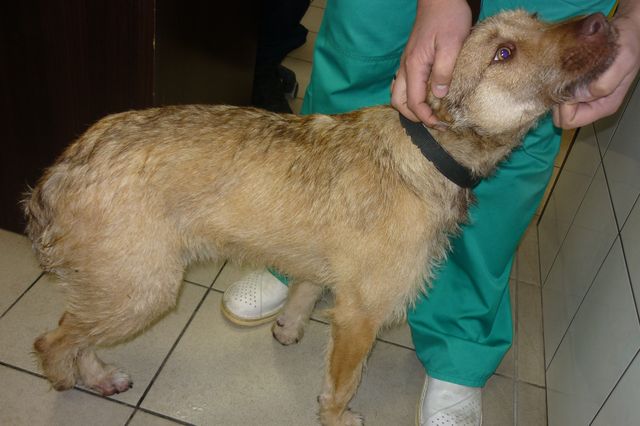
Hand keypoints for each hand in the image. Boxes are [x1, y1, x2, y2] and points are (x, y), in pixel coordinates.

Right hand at [391, 0, 471, 126]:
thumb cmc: (448, 19)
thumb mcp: (452, 45)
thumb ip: (444, 71)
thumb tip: (439, 95)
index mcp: (414, 67)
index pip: (413, 103)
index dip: (426, 117)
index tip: (441, 124)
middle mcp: (406, 68)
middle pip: (399, 103)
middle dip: (415, 117)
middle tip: (435, 122)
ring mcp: (407, 64)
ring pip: (400, 95)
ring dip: (412, 107)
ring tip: (432, 112)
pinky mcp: (412, 60)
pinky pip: (406, 85)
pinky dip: (414, 96)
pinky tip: (430, 96)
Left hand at [553, 8, 639, 128]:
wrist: (627, 32)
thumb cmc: (627, 45)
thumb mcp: (622, 62)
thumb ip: (605, 83)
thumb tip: (582, 95)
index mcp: (603, 106)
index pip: (570, 121)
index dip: (565, 107)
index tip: (569, 88)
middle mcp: (592, 105)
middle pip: (561, 117)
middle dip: (559, 101)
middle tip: (566, 80)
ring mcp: (584, 98)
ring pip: (558, 107)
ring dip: (558, 92)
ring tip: (568, 73)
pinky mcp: (577, 88)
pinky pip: (559, 94)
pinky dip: (558, 85)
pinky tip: (567, 71)